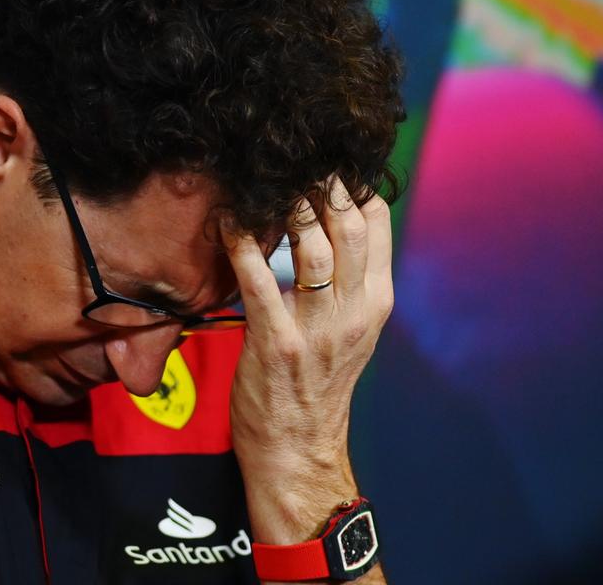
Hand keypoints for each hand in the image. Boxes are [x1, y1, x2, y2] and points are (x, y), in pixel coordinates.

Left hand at [220, 176, 393, 545]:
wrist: (298, 449)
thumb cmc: (315, 384)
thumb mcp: (348, 329)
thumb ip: (344, 280)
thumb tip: (326, 222)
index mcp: (374, 302)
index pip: (376, 225)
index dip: (352, 183)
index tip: (324, 156)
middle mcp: (354, 310)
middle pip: (349, 225)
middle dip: (322, 181)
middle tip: (293, 153)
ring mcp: (318, 327)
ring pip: (312, 245)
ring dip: (285, 204)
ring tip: (264, 177)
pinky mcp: (278, 342)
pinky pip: (258, 280)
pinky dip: (242, 244)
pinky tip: (226, 221)